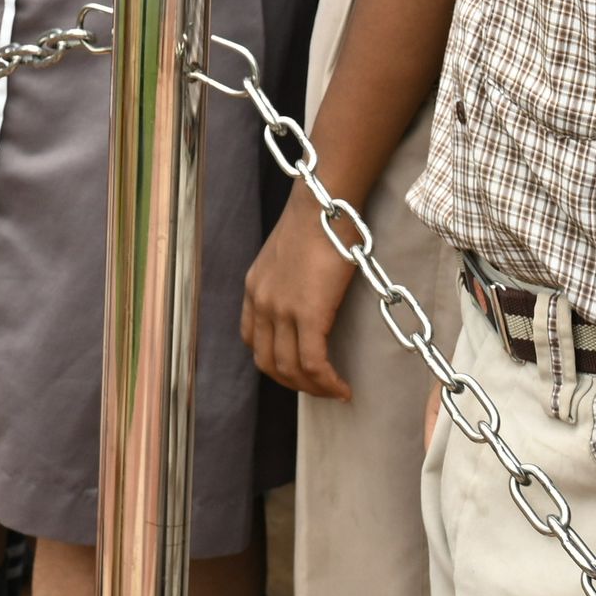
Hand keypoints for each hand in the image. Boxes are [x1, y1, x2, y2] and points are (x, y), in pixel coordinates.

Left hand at [242, 206, 357, 402]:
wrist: (324, 204)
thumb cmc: (319, 220)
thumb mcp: (290, 252)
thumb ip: (290, 276)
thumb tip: (309, 292)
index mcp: (254, 288)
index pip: (252, 340)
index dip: (274, 361)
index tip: (299, 368)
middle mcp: (261, 302)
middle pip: (267, 363)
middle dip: (293, 383)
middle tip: (320, 387)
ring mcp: (280, 310)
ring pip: (290, 369)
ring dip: (313, 388)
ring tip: (335, 391)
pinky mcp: (307, 314)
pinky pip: (313, 363)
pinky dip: (328, 382)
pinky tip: (343, 388)